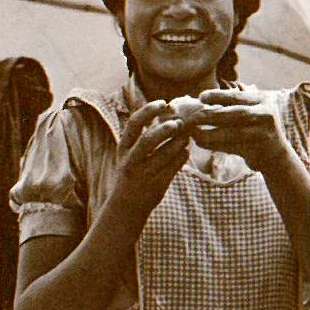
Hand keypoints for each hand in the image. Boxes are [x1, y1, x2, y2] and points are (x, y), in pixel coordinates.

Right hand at [111, 100, 188, 214]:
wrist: (125, 208)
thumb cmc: (132, 174)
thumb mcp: (129, 155)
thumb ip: (142, 137)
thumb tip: (167, 113)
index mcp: (124, 148)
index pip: (133, 124)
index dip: (148, 111)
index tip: (163, 102)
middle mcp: (131, 160)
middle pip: (148, 139)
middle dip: (165, 129)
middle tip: (179, 122)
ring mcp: (144, 173)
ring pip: (165, 153)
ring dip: (179, 142)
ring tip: (186, 136)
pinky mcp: (157, 184)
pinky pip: (175, 166)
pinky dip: (183, 156)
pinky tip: (186, 152)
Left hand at [188, 89, 294, 172]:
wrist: (275, 154)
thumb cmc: (254, 129)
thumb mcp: (251, 111)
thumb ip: (231, 106)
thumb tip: (196, 103)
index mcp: (263, 100)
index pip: (237, 96)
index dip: (218, 96)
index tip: (201, 97)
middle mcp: (266, 115)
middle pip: (235, 114)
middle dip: (210, 115)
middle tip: (190, 117)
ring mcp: (263, 133)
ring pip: (233, 133)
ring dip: (209, 133)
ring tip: (192, 132)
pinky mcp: (258, 150)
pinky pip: (232, 147)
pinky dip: (214, 145)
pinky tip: (200, 142)